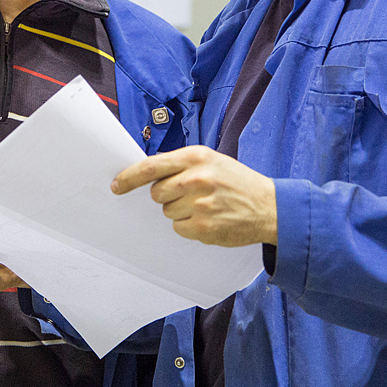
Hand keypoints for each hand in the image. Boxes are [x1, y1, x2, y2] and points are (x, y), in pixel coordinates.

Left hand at [111, 146, 277, 246]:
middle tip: (189, 194)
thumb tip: (148, 173)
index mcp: (196, 157)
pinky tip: (209, 218)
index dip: (129, 177)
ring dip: (180, 211)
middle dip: (167, 195)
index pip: (151, 167)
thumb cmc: (237, 182)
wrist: (270, 207)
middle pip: (156, 193)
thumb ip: (181, 164)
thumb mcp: (211, 161)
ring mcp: (199, 204)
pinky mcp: (203, 228)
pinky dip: (189, 226)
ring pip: (167, 212)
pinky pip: (179, 228)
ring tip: (205, 205)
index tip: (116, 185)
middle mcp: (196, 179)